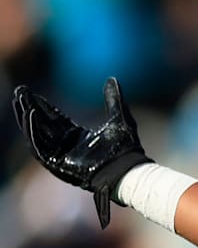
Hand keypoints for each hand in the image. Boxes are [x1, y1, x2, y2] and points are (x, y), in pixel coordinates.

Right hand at [12, 77, 151, 228]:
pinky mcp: (57, 164)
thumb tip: (112, 79)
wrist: (127, 168)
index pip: (54, 119)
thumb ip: (113, 99)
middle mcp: (66, 145)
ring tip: (20, 101)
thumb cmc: (125, 147)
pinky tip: (31, 115)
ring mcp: (61, 155)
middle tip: (20, 92)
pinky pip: (39, 148)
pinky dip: (33, 132)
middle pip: (42, 124)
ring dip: (26, 117)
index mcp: (77, 136)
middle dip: (29, 108)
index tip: (32, 94)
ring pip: (36, 134)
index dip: (43, 106)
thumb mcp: (119, 117)